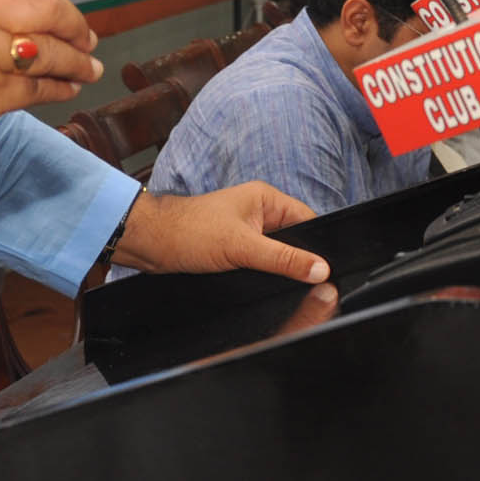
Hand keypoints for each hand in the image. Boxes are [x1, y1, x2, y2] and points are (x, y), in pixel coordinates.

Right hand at [0, 0, 100, 168]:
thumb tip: (40, 15)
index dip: (54, 5)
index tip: (70, 20)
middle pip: (45, 10)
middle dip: (75, 26)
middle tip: (88, 41)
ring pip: (48, 51)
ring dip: (75, 62)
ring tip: (88, 70)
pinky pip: (38, 86)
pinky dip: (59, 88)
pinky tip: (68, 89)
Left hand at [110, 185, 328, 283]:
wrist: (152, 244)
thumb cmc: (190, 233)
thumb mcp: (243, 248)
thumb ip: (284, 259)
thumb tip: (320, 269)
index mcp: (266, 198)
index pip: (308, 220)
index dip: (318, 245)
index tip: (327, 269)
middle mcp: (259, 211)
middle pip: (295, 238)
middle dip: (298, 258)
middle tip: (305, 280)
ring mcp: (247, 229)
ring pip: (277, 251)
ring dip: (279, 266)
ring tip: (280, 280)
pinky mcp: (235, 246)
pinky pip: (261, 259)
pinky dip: (263, 271)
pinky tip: (262, 281)